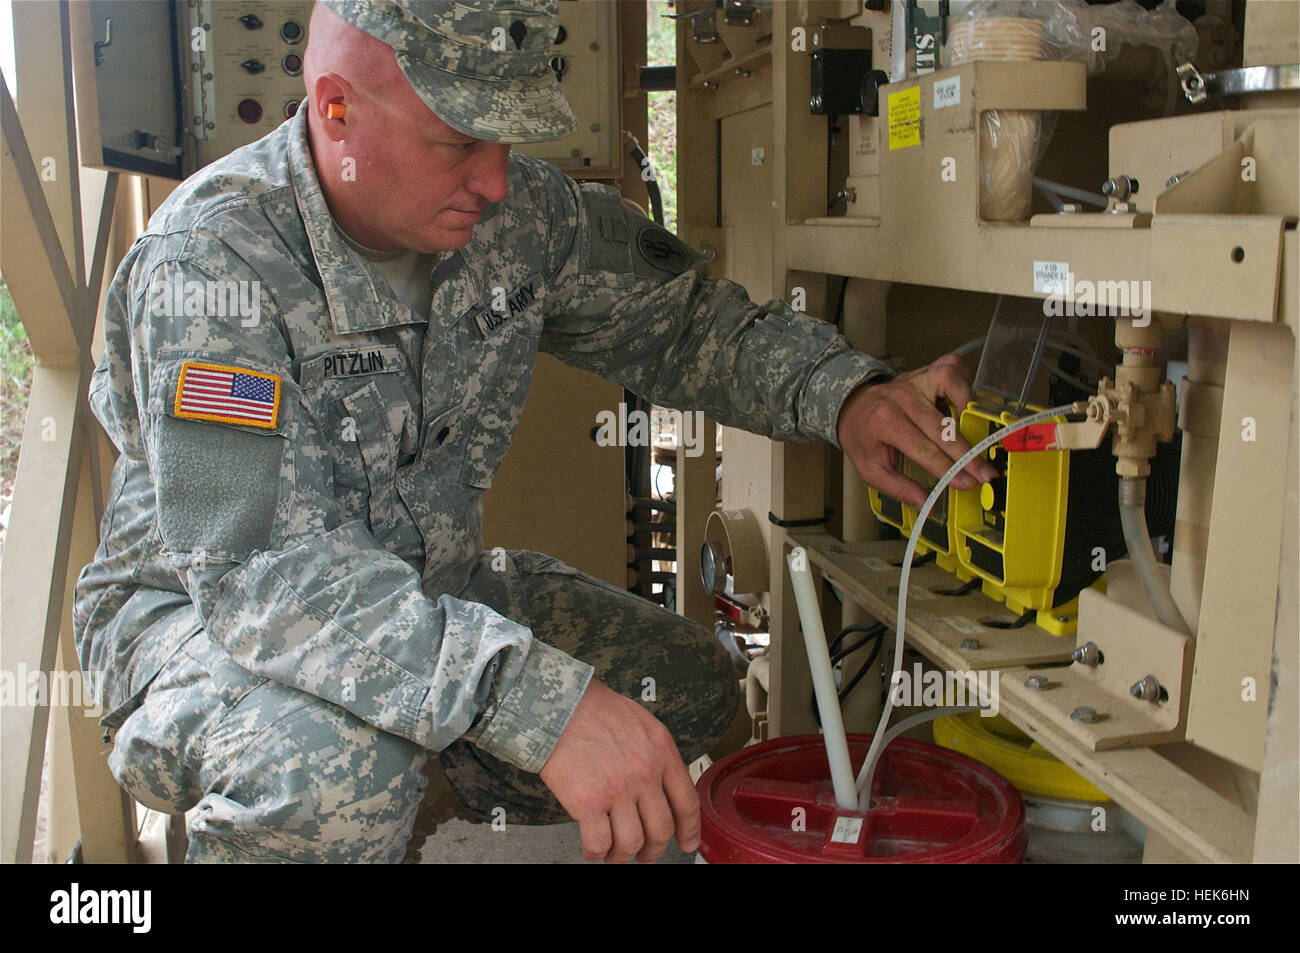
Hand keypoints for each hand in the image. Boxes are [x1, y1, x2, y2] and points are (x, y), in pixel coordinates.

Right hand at [539, 677, 699, 863]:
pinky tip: (592, 850)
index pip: (686, 802)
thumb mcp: (641, 723)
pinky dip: (596, 853)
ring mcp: (617, 790)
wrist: (559, 704)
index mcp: (661, 752)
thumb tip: (659, 785)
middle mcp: (645, 774)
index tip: (687, 843)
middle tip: (645, 855)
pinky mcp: (588, 802)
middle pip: (661, 829)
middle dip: (654, 850)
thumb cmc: (594, 709)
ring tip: (613, 856)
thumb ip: (654, 754)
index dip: (690, 830)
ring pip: (631, 843)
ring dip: (623, 856)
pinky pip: (599, 843)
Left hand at [837, 352, 996, 508]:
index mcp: (886, 422)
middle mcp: (902, 398)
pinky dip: (965, 383)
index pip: (924, 449)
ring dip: (969, 411)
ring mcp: (915, 380)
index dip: (948, 468)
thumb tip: (928, 505)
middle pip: (943, 428)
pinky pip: (952, 368)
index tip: (967, 483)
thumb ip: (899, 488)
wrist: (851, 406)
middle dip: (967, 454)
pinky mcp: (926, 371)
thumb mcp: (870, 469)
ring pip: (952, 388)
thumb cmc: (863, 438)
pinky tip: (968, 406)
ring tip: (979, 436)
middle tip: (985, 474)